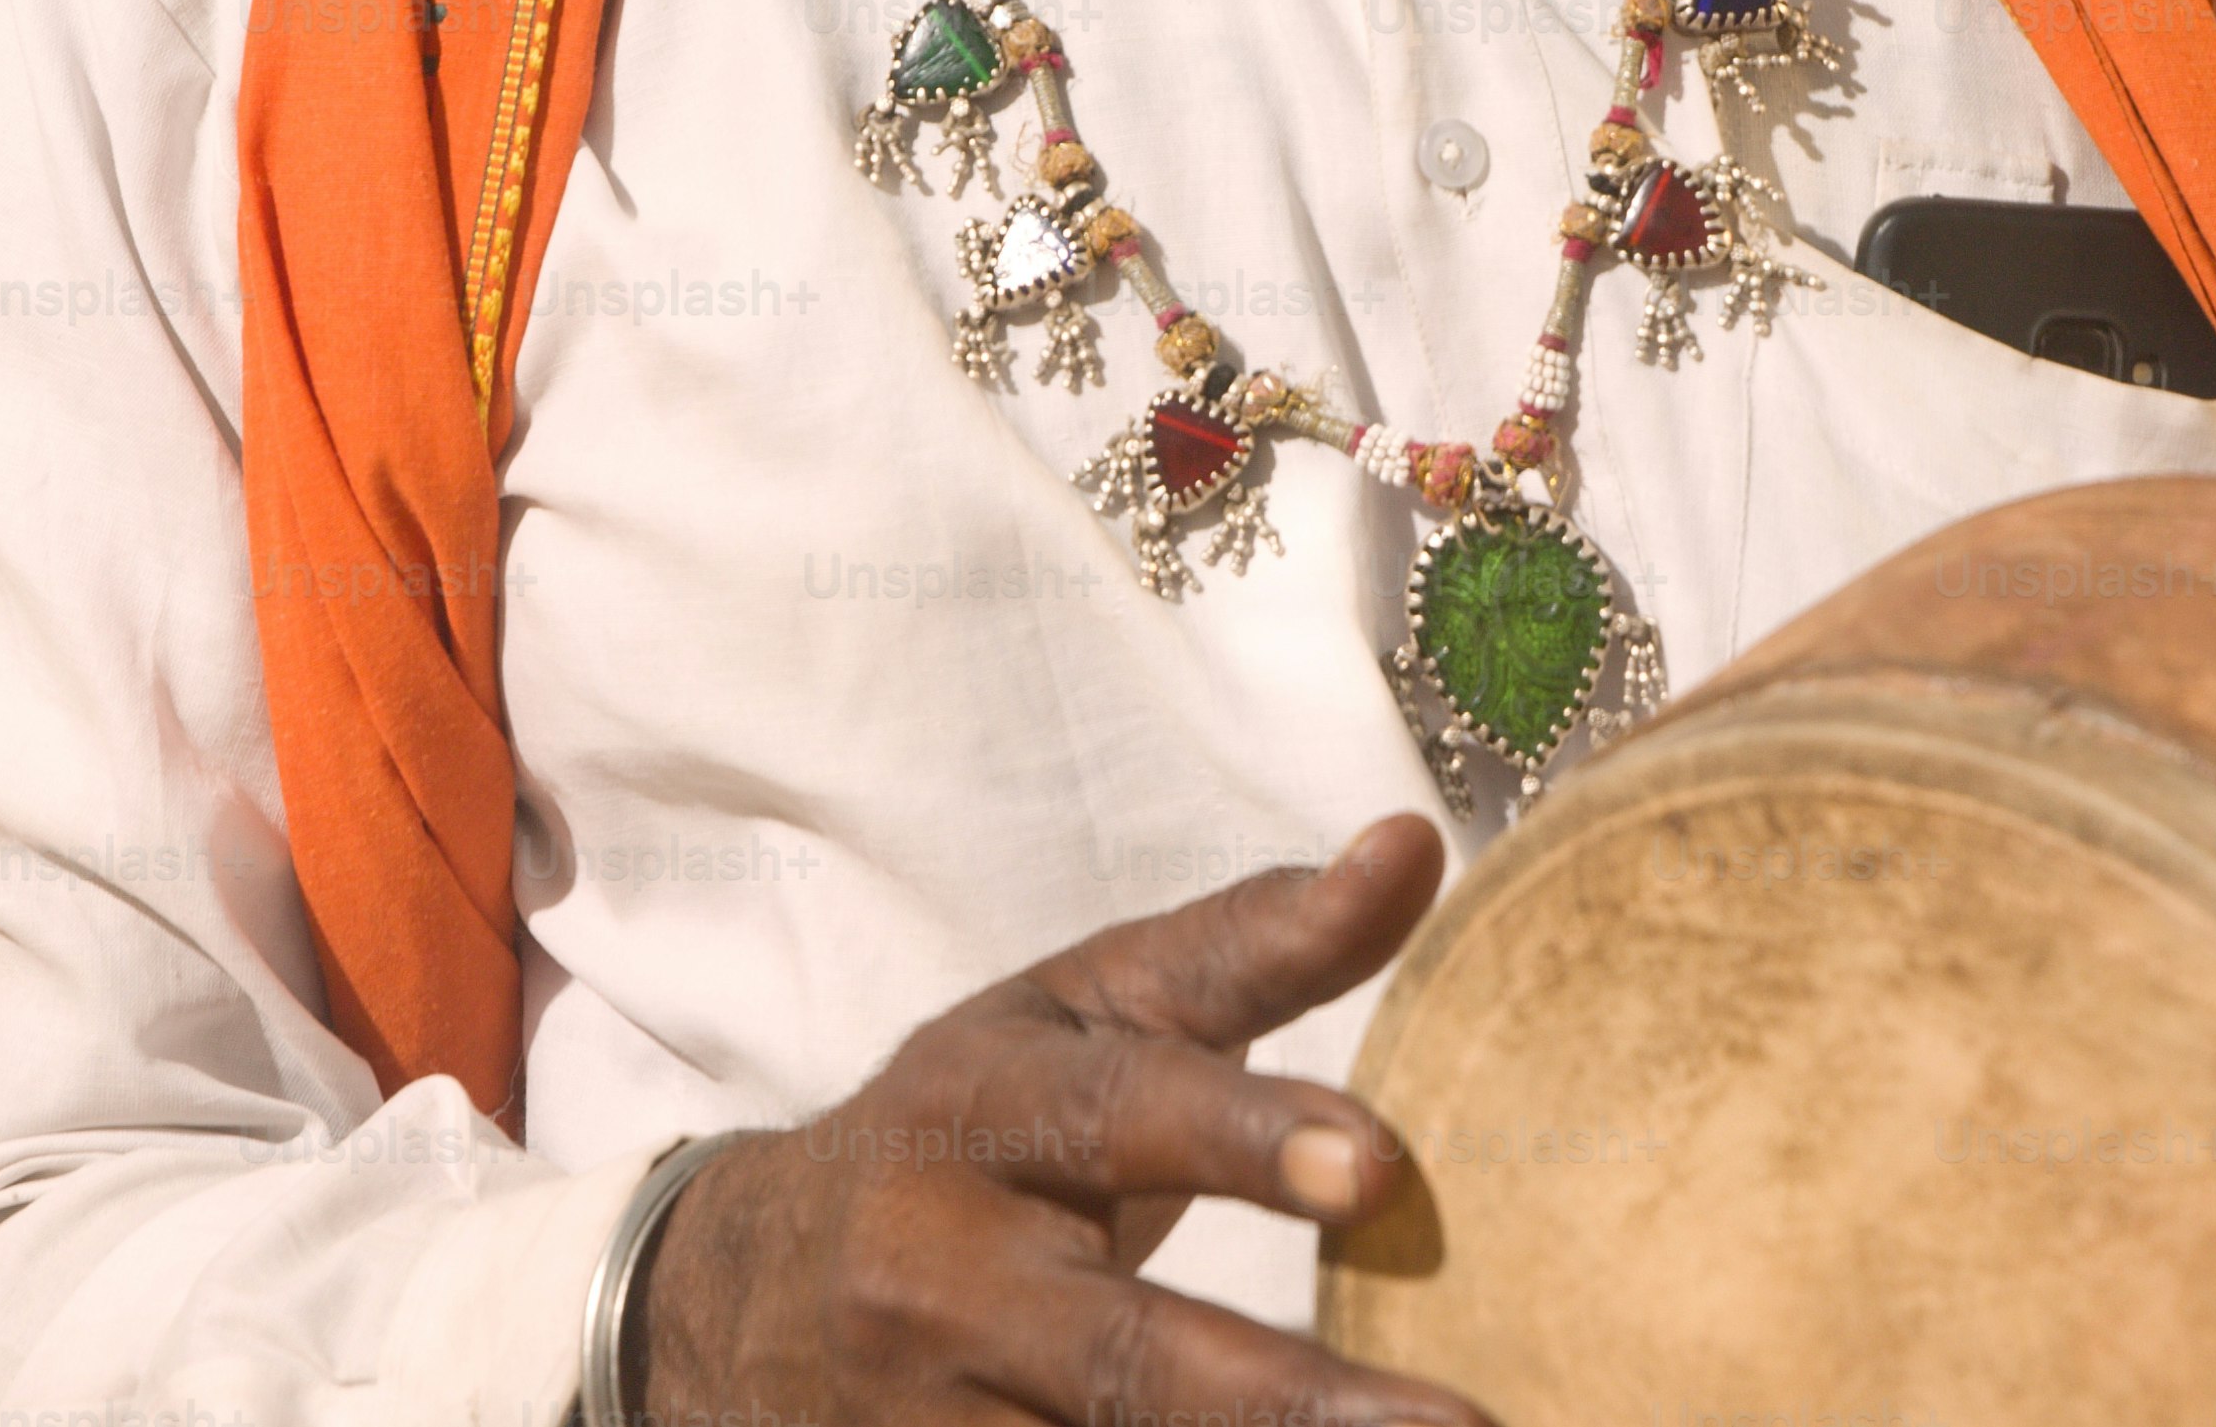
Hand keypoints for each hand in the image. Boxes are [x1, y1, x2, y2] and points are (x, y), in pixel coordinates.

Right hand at [628, 812, 1487, 1426]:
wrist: (761, 1286)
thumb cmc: (989, 1120)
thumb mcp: (1092, 1010)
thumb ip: (1255, 942)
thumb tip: (1416, 846)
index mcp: (978, 1107)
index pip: (1114, 1112)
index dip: (1240, 1136)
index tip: (1381, 1166)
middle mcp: (939, 1274)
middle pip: (1120, 1354)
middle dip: (1283, 1400)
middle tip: (1454, 1424)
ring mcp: (930, 1416)